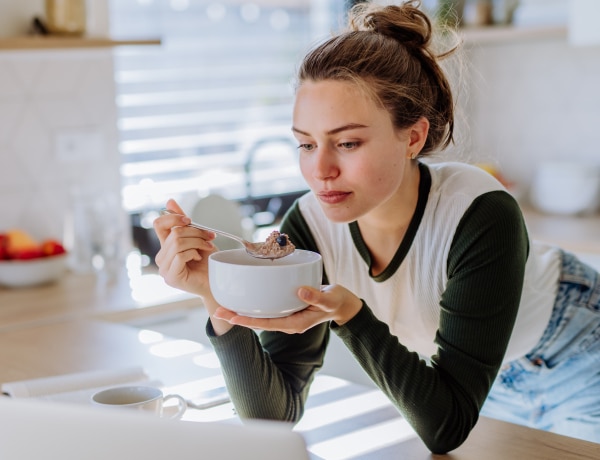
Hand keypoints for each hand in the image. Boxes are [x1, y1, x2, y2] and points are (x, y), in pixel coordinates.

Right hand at [153, 199, 217, 297]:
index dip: (173, 217)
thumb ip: (183, 222)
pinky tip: (198, 259)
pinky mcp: (171, 277)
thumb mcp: (196, 237)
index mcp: (166, 246)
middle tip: (210, 237)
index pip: (159, 224)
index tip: (189, 219)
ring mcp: (164, 268)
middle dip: (195, 232)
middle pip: (174, 233)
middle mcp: (161, 257)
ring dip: (197, 242)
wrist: (217, 282)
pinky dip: (193, 253)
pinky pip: (180, 255)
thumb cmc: (208, 262)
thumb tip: (169, 201)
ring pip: (177, 243)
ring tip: (206, 247)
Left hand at [213, 284, 362, 333]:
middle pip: (257, 321)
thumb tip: (299, 290)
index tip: (232, 317)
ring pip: (260, 316)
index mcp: (294, 323)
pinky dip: (254, 304)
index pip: (266, 323)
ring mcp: (286, 316)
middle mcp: (287, 321)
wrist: (343, 304)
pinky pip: (266, 308)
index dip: (248, 320)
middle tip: (216, 310)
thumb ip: (316, 297)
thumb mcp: (330, 299)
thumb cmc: (337, 302)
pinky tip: (244, 297)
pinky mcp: (287, 308)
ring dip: (242, 311)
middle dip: (237, 316)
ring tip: (223, 305)